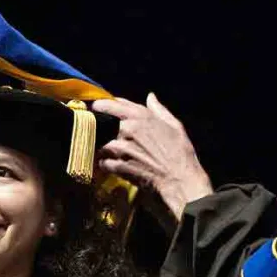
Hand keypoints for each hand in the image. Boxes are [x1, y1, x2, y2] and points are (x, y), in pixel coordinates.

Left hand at [93, 94, 212, 220]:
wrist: (179, 180)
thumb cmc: (180, 153)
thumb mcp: (174, 126)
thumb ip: (159, 110)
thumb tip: (150, 97)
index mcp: (141, 116)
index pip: (111, 104)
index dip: (101, 105)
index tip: (96, 107)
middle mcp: (128, 129)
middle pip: (103, 125)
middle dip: (102, 129)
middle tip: (105, 135)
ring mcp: (122, 148)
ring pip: (102, 145)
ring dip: (104, 149)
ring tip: (112, 154)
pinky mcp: (119, 166)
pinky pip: (104, 163)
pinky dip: (106, 165)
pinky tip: (114, 166)